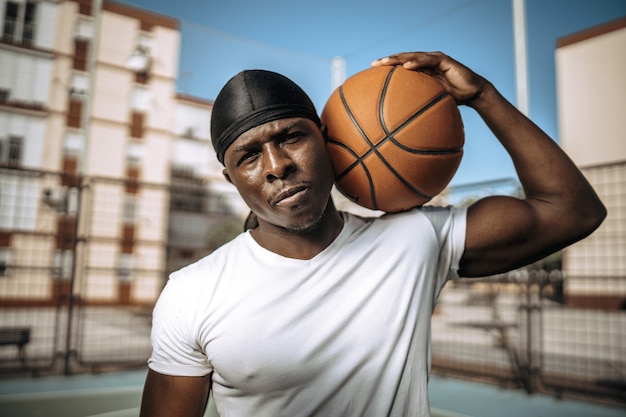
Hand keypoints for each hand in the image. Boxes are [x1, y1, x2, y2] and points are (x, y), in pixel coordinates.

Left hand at [372, 52, 486, 105]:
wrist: (474, 94)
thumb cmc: (453, 100)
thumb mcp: (431, 103)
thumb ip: (418, 107)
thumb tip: (402, 124)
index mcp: (422, 70)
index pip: (401, 66)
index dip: (388, 68)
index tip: (372, 73)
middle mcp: (426, 62)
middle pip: (403, 58)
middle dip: (388, 60)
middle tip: (373, 65)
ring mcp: (435, 59)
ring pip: (413, 56)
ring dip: (398, 58)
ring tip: (385, 62)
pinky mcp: (445, 60)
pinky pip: (428, 60)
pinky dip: (417, 62)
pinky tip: (406, 66)